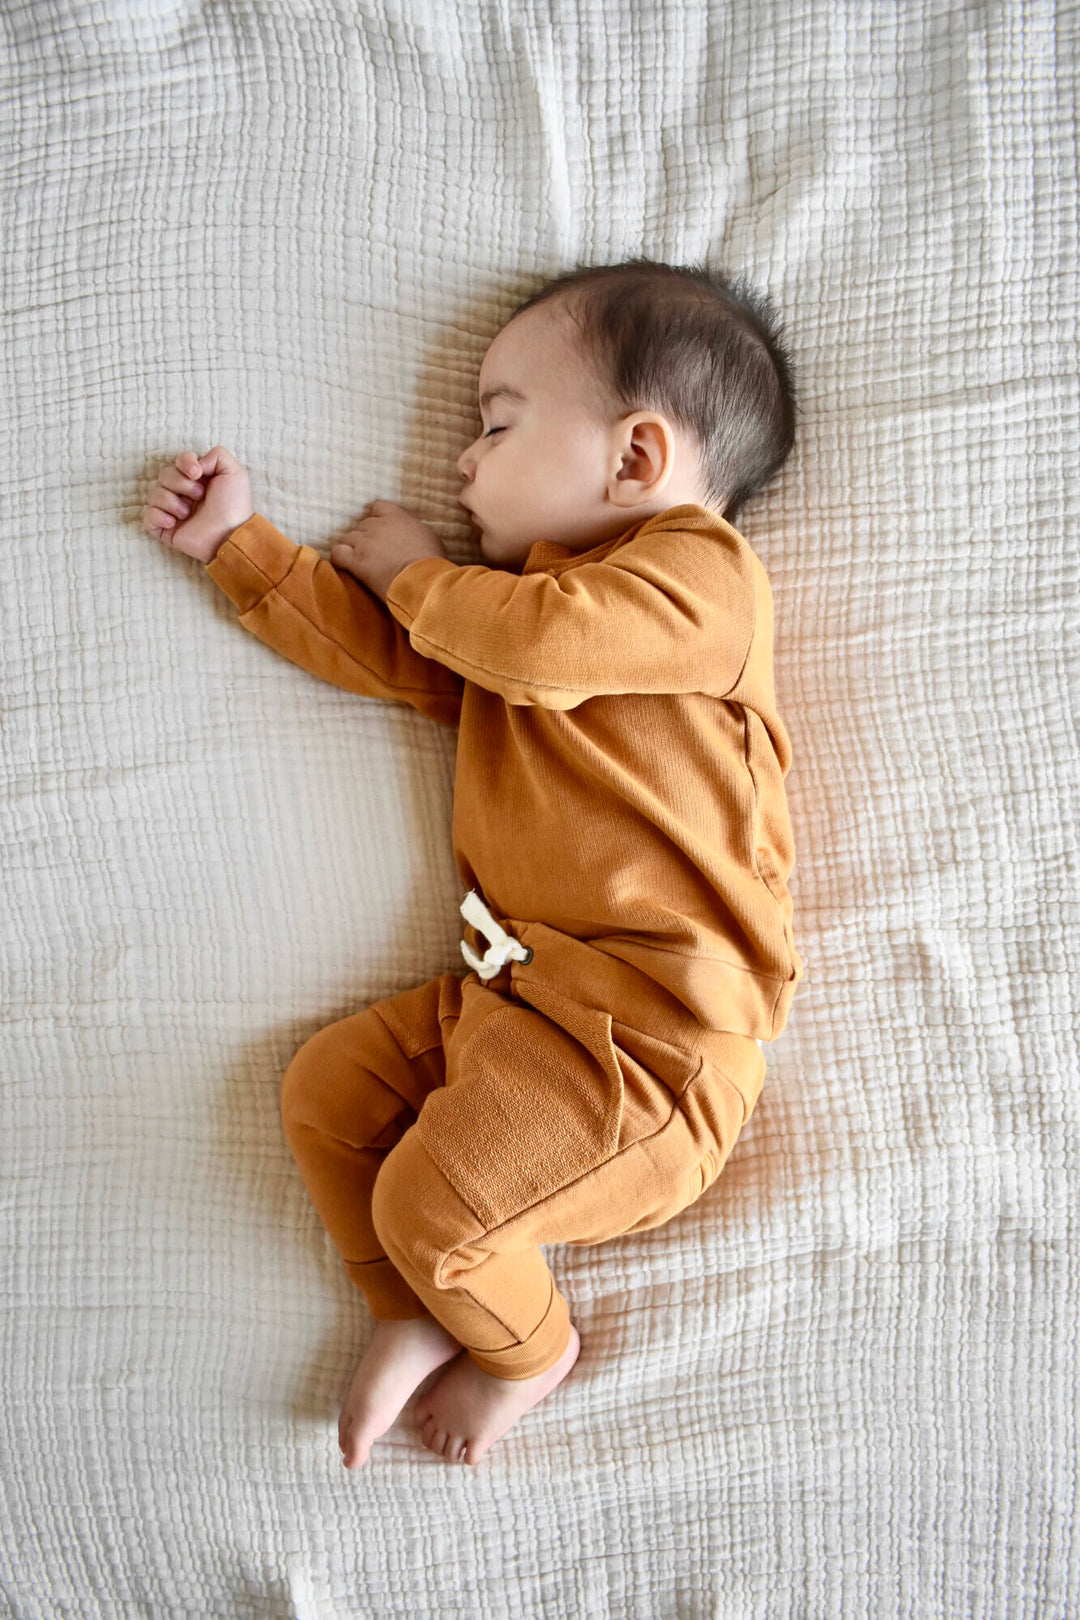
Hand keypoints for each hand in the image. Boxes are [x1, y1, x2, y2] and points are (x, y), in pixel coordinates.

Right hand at [142, 446, 253, 563]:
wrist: (230, 535)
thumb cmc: (234, 506)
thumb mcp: (235, 473)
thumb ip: (218, 454)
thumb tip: (195, 462)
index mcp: (197, 479)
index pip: (179, 460)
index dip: (184, 463)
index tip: (197, 473)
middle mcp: (183, 492)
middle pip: (164, 474)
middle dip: (180, 483)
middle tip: (199, 496)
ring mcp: (172, 511)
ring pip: (153, 494)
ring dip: (171, 501)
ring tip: (187, 514)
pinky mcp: (165, 528)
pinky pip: (147, 516)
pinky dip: (157, 517)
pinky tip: (173, 523)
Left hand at [330, 502, 449, 599]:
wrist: (422, 580)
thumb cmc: (431, 562)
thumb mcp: (431, 538)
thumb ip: (415, 531)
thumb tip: (412, 535)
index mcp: (397, 517)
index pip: (378, 507)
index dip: (377, 518)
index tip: (382, 531)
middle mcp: (378, 525)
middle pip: (361, 524)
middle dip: (365, 537)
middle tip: (373, 553)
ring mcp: (364, 542)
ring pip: (348, 537)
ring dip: (352, 547)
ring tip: (360, 562)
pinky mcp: (356, 561)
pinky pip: (338, 553)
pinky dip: (339, 558)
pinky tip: (346, 566)